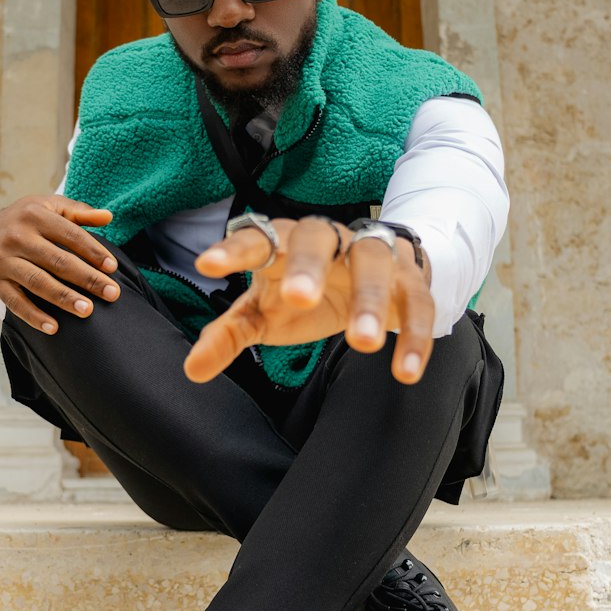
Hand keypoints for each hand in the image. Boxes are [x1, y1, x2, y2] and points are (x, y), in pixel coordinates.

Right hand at [0, 195, 120, 333]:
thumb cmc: (29, 221)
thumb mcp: (51, 207)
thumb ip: (80, 212)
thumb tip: (108, 217)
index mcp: (34, 215)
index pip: (70, 234)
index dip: (93, 251)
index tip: (113, 268)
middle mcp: (16, 236)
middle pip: (57, 260)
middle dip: (87, 278)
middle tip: (112, 293)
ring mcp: (2, 259)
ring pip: (38, 282)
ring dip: (64, 298)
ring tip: (88, 310)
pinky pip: (15, 302)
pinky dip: (33, 316)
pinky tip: (53, 328)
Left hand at [183, 216, 434, 385]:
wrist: (375, 271)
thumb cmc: (307, 291)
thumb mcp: (264, 312)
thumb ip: (231, 335)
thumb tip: (192, 369)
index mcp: (284, 243)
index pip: (256, 238)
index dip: (232, 251)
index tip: (206, 264)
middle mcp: (329, 241)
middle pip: (318, 239)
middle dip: (308, 266)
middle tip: (299, 299)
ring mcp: (373, 255)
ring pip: (374, 265)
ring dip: (371, 300)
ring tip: (363, 343)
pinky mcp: (411, 279)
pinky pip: (418, 302)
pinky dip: (415, 335)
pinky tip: (406, 372)